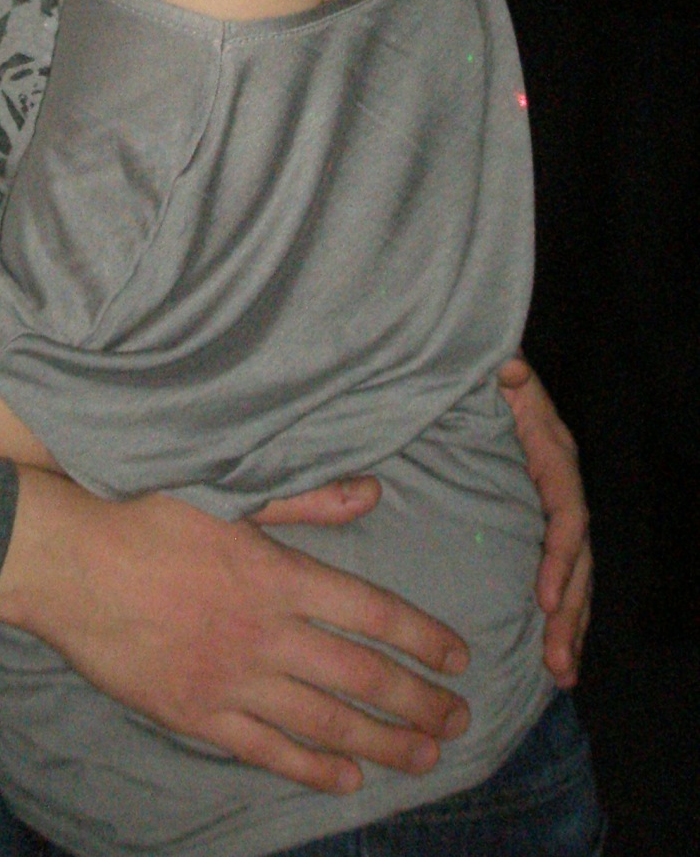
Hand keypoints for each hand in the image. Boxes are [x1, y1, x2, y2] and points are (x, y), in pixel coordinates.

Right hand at [0, 469, 469, 795]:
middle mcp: (267, 633)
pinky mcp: (196, 713)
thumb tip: (372, 492)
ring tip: (424, 757)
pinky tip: (346, 780)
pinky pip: (268, 750)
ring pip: (325, 723)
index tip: (459, 659)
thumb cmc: (143, 513)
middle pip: (362, 677)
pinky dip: (312, 769)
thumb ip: (303, 499)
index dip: (424, 638)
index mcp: (278, 574)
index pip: (374, 612)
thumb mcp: (226, 490)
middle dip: (419, 703)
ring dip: (383, 743)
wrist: (69, 561)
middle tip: (460, 722)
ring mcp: (233, 680)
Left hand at [499, 357, 591, 684]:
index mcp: (548, 447)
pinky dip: (554, 612)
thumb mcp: (485, 363)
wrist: (458, 361)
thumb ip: (499, 370)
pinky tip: (547, 654)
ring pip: (570, 572)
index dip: (560, 555)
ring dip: (568, 624)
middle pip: (576, 554)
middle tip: (557, 662)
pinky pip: (550, 570)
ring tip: (560, 674)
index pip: (566, 508)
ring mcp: (543, 502)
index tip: (542, 597)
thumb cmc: (468, 364)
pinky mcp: (527, 519)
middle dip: (571, 611)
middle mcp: (555, 480)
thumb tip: (510, 368)